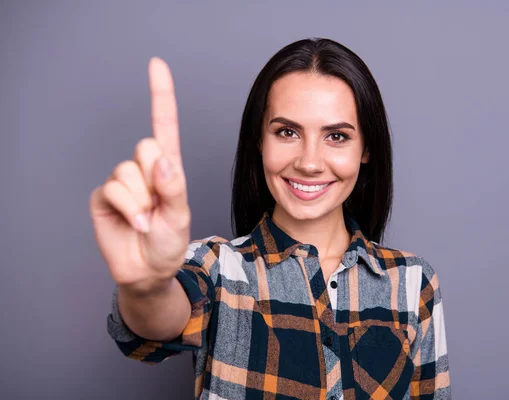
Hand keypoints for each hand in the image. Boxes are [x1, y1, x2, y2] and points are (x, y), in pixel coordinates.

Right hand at [89, 58, 190, 293]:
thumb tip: (161, 161)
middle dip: (155, 178)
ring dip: (141, 200)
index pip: (163, 125)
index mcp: (167, 167)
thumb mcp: (180, 215)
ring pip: (129, 171)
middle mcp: (144, 169)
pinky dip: (127, 208)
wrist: (148, 269)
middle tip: (158, 204)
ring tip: (146, 219)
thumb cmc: (169, 241)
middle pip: (146, 147)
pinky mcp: (104, 196)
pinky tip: (133, 222)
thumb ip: (173, 187)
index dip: (160, 95)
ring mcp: (122, 181)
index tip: (156, 64)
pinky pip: (113, 188)